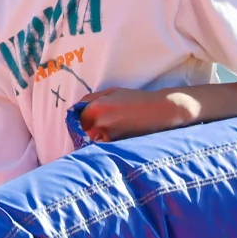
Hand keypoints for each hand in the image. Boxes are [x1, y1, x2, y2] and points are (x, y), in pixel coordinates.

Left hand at [76, 87, 198, 142]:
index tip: (87, 118)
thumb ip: (92, 99)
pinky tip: (119, 134)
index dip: (82, 118)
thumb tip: (76, 108)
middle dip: (88, 128)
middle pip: (83, 130)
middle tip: (102, 124)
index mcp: (96, 107)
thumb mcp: (112, 92)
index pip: (77, 118)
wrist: (160, 111)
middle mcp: (100, 122)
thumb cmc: (136, 99)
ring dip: (97, 136)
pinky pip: (104, 145)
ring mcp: (108, 136)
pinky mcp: (117, 145)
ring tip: (114, 128)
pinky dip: (107, 142)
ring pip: (93, 139)